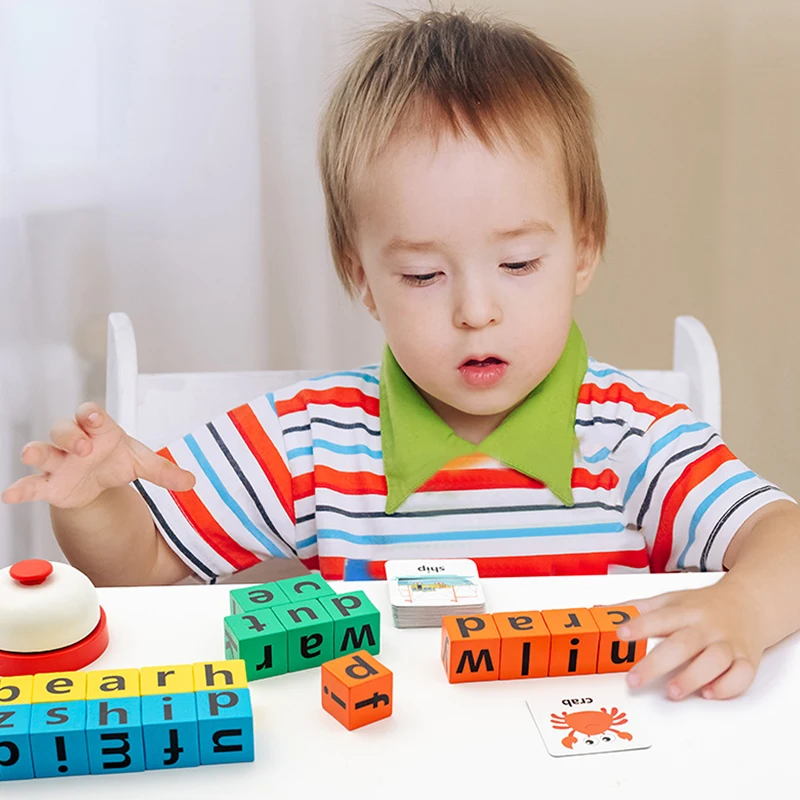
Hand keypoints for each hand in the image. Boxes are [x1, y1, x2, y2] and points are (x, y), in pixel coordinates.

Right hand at [1, 402, 195, 509]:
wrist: (99, 480)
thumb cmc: (115, 460)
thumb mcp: (141, 462)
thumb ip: (164, 471)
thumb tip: (192, 481)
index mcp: (98, 430)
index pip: (90, 415)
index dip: (91, 414)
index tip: (95, 415)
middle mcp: (74, 442)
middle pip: (62, 429)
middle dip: (70, 436)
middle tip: (83, 447)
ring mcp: (58, 463)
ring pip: (42, 451)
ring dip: (38, 452)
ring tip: (32, 455)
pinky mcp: (48, 484)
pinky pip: (31, 484)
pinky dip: (20, 489)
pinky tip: (10, 495)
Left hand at [615, 578, 765, 699]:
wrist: (748, 604)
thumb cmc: (703, 605)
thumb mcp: (670, 600)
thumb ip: (637, 608)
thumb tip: (601, 611)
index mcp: (685, 611)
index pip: (660, 617)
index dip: (640, 625)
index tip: (620, 634)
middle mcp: (706, 627)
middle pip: (683, 643)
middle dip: (657, 663)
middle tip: (634, 679)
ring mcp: (728, 644)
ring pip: (715, 660)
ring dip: (693, 677)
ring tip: (672, 691)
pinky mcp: (747, 661)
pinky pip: (742, 675)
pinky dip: (727, 686)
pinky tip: (709, 692)